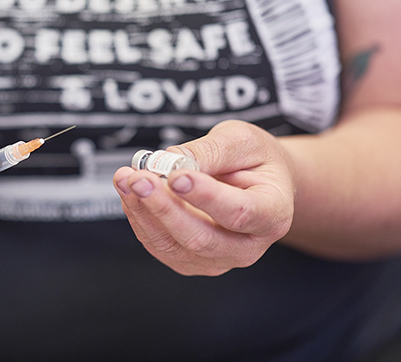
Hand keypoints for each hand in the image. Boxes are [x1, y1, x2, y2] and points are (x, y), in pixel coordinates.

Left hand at [113, 120, 293, 275]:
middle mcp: (248, 245)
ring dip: (144, 212)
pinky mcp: (191, 260)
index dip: (205, 197)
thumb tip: (171, 162)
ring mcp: (219, 259)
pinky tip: (130, 191)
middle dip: (164, 208)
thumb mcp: (241, 140)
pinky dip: (139, 218)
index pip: (240, 212)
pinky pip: (159, 245)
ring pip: (174, 246)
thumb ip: (210, 151)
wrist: (256, 181)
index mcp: (273, 213)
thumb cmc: (254, 159)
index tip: (176, 176)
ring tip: (126, 178)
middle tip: (138, 178)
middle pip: (201, 238)